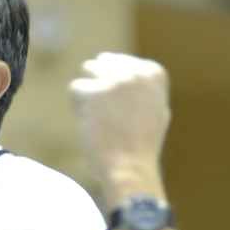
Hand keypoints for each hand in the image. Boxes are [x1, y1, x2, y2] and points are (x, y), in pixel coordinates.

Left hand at [69, 52, 170, 205]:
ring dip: (89, 92)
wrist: (129, 167)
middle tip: (109, 113)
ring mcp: (114, 80)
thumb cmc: (141, 144)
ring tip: (101, 117)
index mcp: (154, 73)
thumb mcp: (154, 108)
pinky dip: (78, 106)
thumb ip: (142, 86)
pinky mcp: (93, 91)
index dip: (116, 87)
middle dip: (100, 84)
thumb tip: (121, 65)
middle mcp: (136, 72)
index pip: (122, 62)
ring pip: (88, 71)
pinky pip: (75, 89)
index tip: (125, 109)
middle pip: (103, 63)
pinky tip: (92, 122)